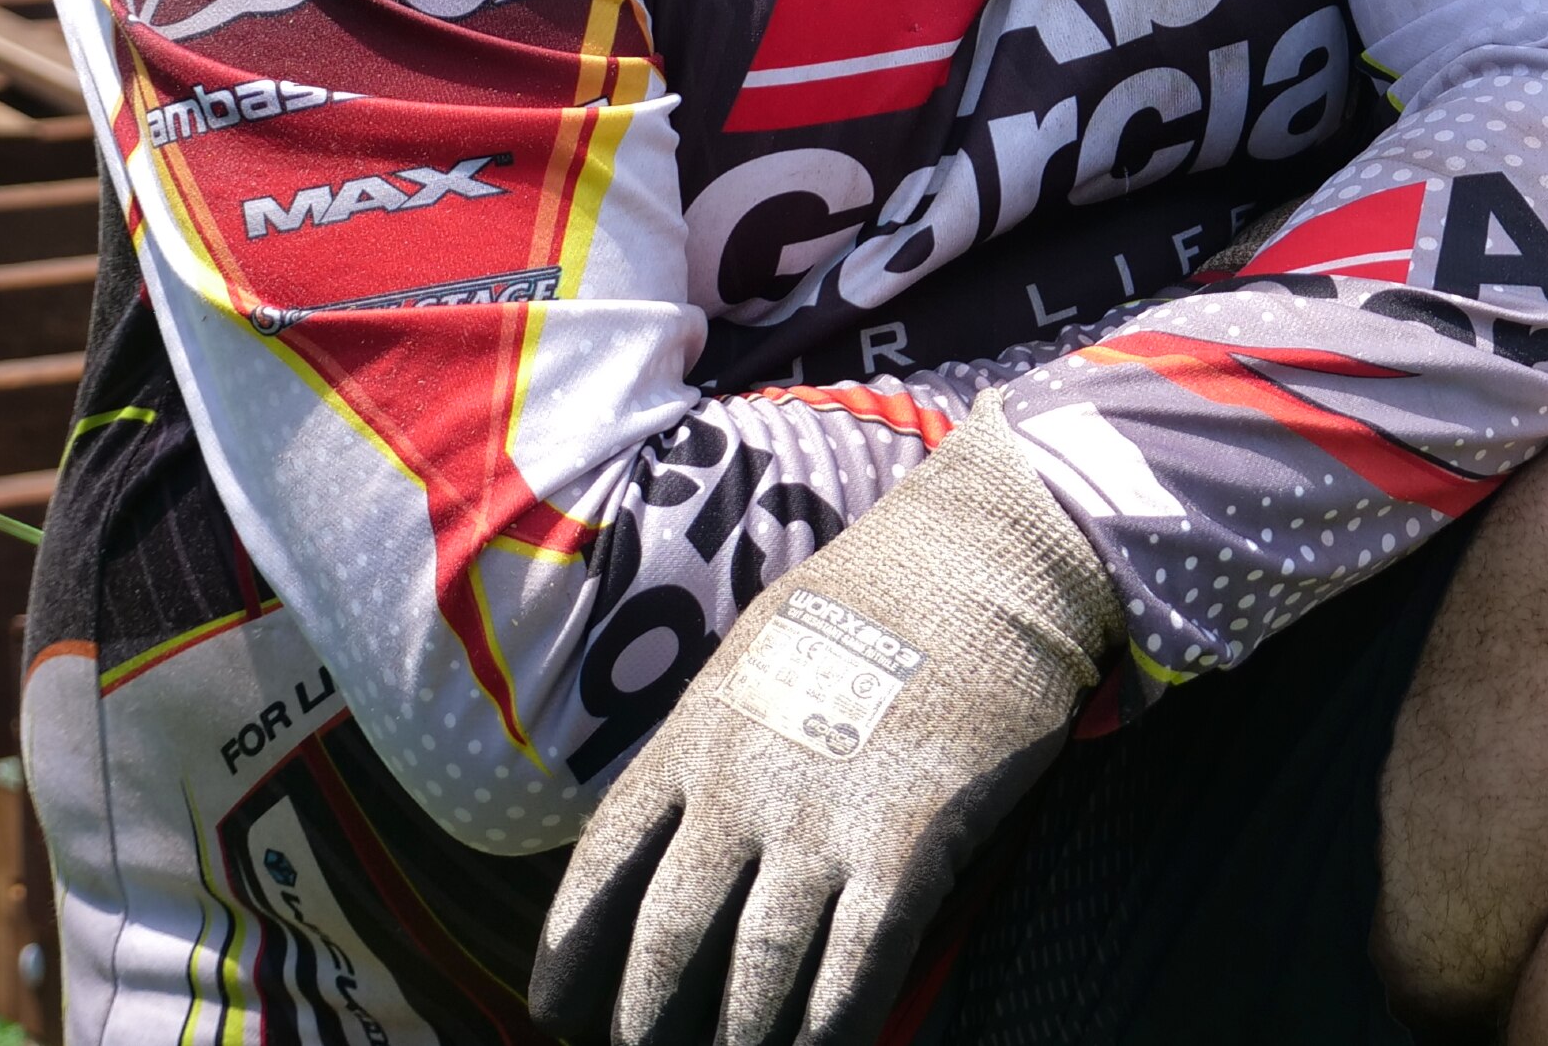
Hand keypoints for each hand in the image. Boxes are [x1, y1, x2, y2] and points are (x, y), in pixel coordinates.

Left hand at [530, 398, 1124, 1045]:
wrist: (992, 551)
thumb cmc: (886, 589)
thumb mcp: (764, 645)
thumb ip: (721, 731)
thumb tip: (696, 808)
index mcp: (697, 731)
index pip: (604, 864)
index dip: (571, 951)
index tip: (555, 1010)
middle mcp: (743, 784)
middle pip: (669, 938)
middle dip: (647, 1019)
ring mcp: (822, 817)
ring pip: (757, 971)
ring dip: (741, 1040)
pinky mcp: (908, 841)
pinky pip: (856, 967)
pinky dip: (834, 1027)